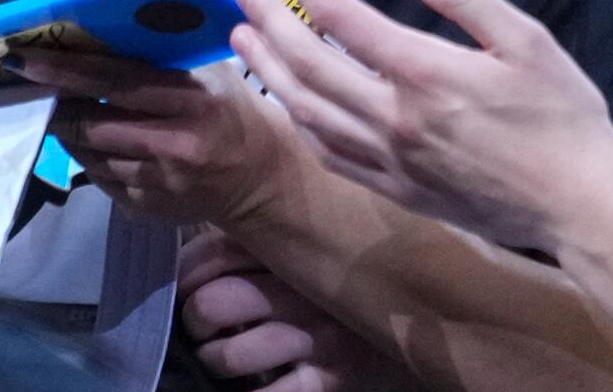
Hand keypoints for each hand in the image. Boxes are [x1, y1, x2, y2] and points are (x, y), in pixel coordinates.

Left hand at [19, 50, 297, 227]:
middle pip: (94, 123)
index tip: (26, 60)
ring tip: (63, 113)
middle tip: (34, 88)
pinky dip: (89, 159)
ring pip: (90, 155)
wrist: (260, 179)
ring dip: (68, 133)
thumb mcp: (214, 73)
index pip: (117, 82)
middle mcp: (175, 143)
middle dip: (57, 106)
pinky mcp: (148, 207)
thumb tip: (105, 30)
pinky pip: (100, 180)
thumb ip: (168, 57)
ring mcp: (160, 181)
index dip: (68, 71)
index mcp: (192, 99)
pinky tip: (92, 144)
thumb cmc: (232, 110)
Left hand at [179, 230, 419, 390]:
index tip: (184, 284)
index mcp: (294, 248)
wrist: (428, 318)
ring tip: (221, 358)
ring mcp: (317, 338)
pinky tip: (253, 388)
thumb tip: (208, 238)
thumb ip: (273, 237)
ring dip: (216, 361)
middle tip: (202, 325)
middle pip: (214, 303)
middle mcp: (301, 290)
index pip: (215, 252)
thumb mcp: (316, 246)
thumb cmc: (354, 280)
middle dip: (195, 319)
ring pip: (230, 354)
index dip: (187, 272)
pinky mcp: (332, 379)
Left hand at [231, 0, 612, 253]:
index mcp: (426, 73)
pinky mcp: (397, 190)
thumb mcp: (528, 40)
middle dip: (268, 22)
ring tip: (243, 39)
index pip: (343, 17)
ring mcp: (391, 160)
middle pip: (308, 65)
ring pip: (307, 112)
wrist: (581, 207)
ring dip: (269, 70)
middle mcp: (396, 119)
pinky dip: (300, 121)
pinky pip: (331, 154)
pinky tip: (290, 101)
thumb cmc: (563, 117)